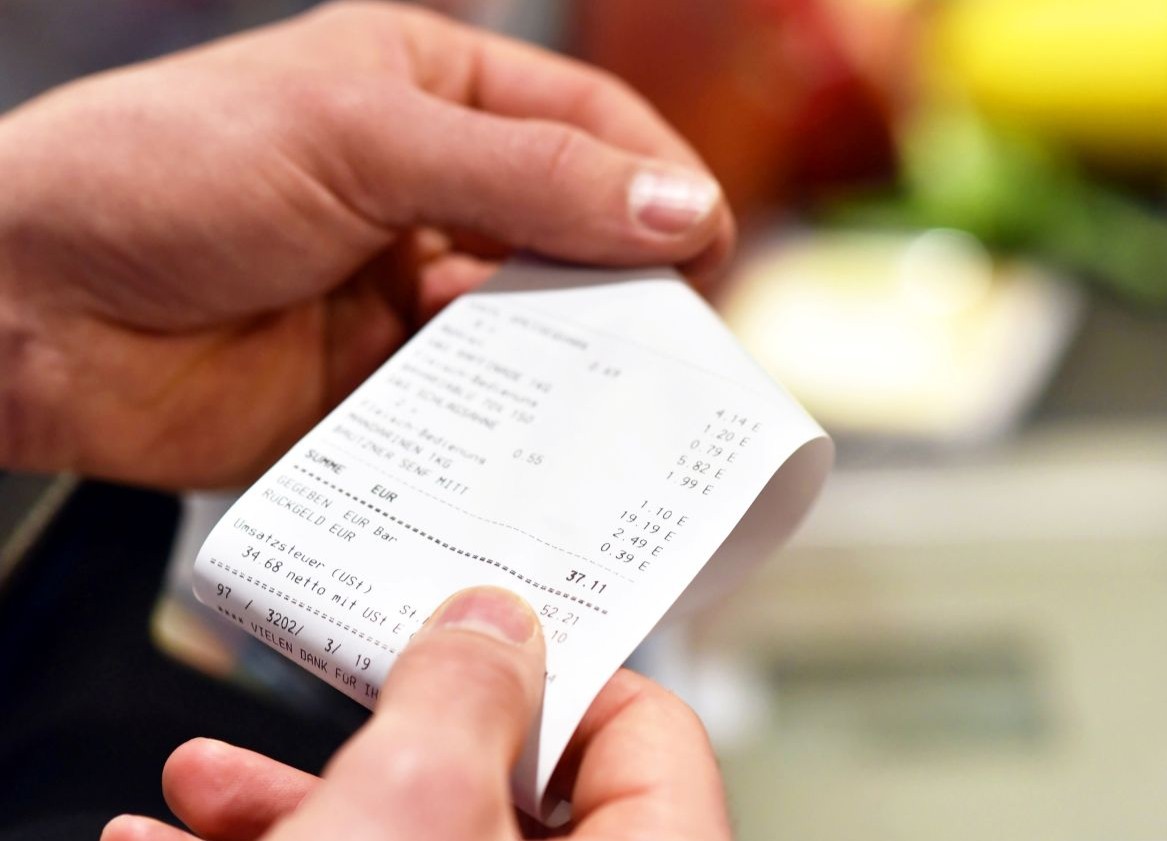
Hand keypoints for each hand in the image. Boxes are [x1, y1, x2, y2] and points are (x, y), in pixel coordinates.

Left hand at [0, 1, 733, 487]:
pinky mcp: (379, 389)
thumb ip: (528, 175)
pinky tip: (525, 437)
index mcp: (429, 91)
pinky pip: (477, 409)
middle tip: (676, 338)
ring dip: (572, 358)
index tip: (706, 245)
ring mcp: (405, 294)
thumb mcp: (360, 135)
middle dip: (627, 278)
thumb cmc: (161, 174)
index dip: (659, 179)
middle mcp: (429, 191)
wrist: (20, 310)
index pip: (588, 124)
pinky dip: (510, 426)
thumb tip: (682, 204)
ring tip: (606, 390)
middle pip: (578, 232)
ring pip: (536, 328)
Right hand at [101, 586, 731, 840]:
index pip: (652, 728)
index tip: (474, 636)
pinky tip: (179, 835)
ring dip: (295, 800)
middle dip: (377, 731)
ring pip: (413, 839)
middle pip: (508, 786)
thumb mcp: (411, 805)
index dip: (558, 667)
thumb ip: (461, 692)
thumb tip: (489, 618)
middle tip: (321, 693)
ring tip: (202, 781)